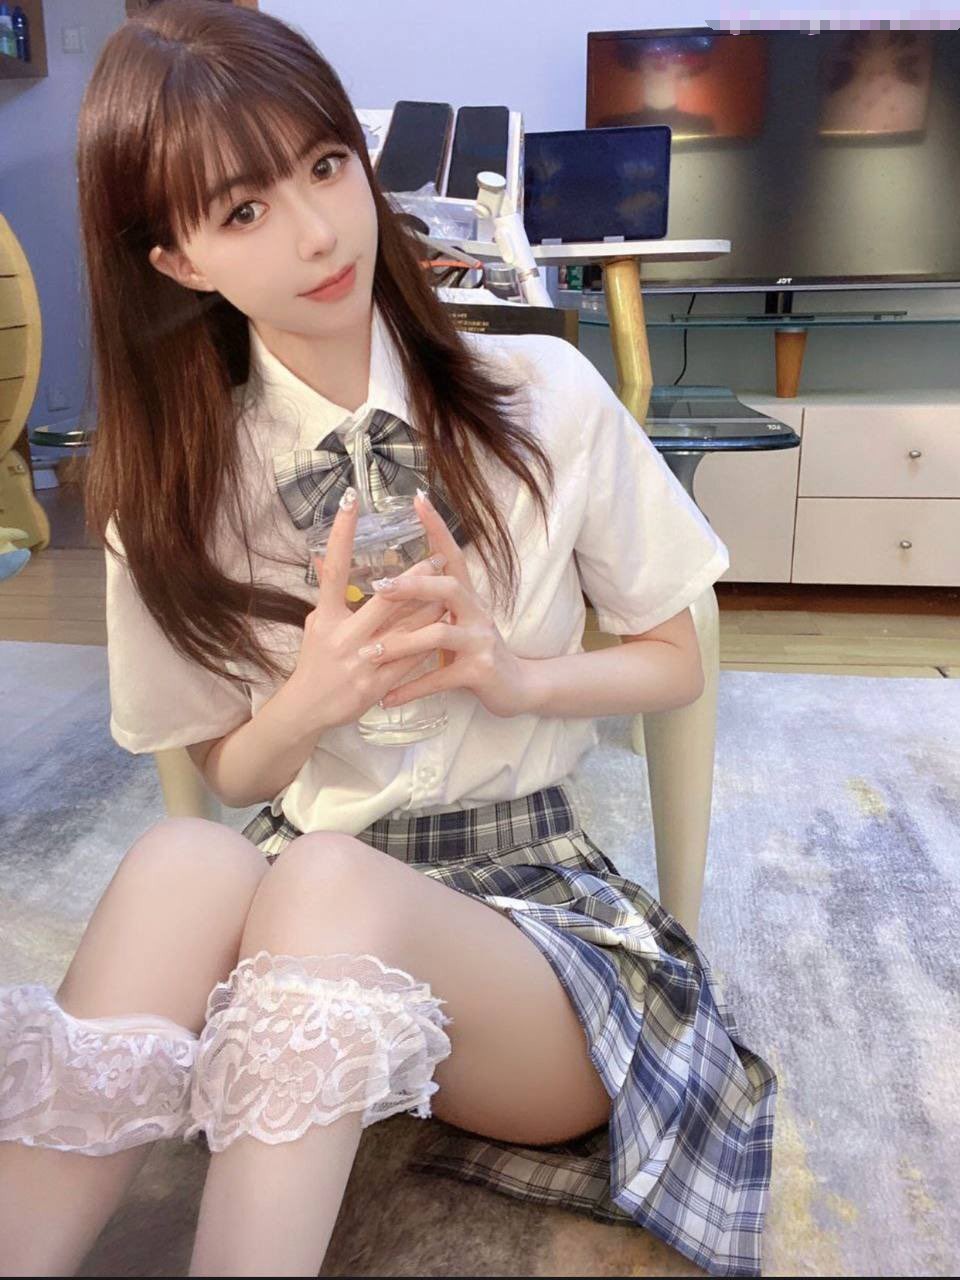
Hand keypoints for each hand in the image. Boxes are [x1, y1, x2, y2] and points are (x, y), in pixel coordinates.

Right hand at [285, 488, 447, 733]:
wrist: (309, 709)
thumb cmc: (315, 660)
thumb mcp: (317, 622)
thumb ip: (327, 591)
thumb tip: (321, 556)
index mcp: (326, 617)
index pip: (334, 568)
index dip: (341, 533)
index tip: (351, 500)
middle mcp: (344, 637)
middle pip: (385, 600)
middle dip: (413, 578)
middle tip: (436, 557)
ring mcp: (362, 663)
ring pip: (407, 630)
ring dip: (431, 609)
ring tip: (450, 590)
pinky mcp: (377, 684)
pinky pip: (412, 660)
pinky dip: (430, 642)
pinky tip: (447, 628)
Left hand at [365, 490, 532, 718]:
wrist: (516, 688)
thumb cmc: (474, 652)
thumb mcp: (452, 623)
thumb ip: (426, 604)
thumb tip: (386, 585)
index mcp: (466, 597)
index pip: (451, 555)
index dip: (437, 527)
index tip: (417, 500)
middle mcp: (476, 612)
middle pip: (448, 587)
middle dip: (412, 586)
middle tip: (378, 587)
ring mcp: (480, 641)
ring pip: (439, 635)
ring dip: (402, 644)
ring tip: (370, 654)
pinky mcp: (480, 671)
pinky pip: (440, 678)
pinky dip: (410, 688)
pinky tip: (386, 698)